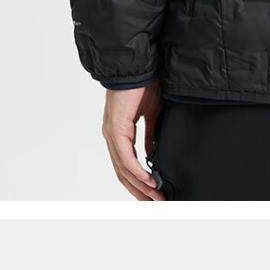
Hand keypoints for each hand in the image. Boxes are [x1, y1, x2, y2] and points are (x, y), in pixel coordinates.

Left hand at [102, 81, 164, 200]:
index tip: (154, 194)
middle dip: (140, 191)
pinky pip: (126, 157)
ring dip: (140, 186)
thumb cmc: (146, 84)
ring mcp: (112, 133)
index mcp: (119, 132)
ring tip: (157, 197)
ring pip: (123, 169)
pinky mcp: (117, 128)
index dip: (139, 182)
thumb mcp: (151, 115)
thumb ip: (150, 135)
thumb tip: (153, 154)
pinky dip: (138, 171)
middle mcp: (112, 136)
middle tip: (156, 204)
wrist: (140, 65)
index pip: (126, 165)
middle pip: (122, 173)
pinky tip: (150, 181)